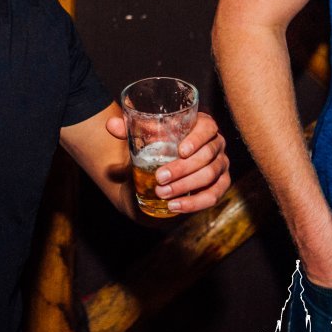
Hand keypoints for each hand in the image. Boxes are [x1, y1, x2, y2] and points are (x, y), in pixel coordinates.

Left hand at [106, 111, 229, 214]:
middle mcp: (216, 143)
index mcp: (203, 125)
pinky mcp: (221, 184)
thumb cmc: (162, 141)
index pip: (208, 128)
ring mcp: (221, 165)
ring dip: (185, 186)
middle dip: (182, 169)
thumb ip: (129, 128)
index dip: (197, 139)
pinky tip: (175, 206)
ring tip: (162, 193)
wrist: (170, 162)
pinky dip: (194, 203)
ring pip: (209, 176)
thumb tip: (110, 125)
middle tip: (160, 178)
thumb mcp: (147, 134)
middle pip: (206, 156)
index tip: (180, 150)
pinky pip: (213, 195)